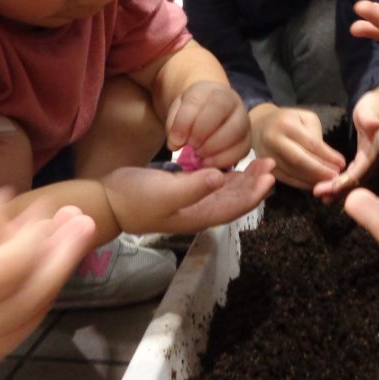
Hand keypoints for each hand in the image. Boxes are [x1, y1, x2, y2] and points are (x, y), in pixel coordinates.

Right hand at [103, 156, 274, 234]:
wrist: (108, 201)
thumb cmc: (135, 197)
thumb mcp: (165, 192)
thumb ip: (194, 186)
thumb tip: (221, 177)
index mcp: (199, 216)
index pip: (234, 207)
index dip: (254, 194)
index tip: (269, 177)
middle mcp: (199, 211)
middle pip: (235, 199)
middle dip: (255, 183)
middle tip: (270, 163)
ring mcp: (192, 202)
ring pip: (226, 192)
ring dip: (244, 178)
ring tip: (259, 163)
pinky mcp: (183, 191)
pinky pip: (212, 185)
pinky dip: (226, 175)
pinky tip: (232, 165)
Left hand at [166, 81, 250, 167]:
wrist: (211, 112)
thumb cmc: (194, 112)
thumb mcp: (178, 110)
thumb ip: (174, 124)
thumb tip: (176, 143)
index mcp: (210, 90)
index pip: (197, 101)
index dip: (184, 123)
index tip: (175, 140)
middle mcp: (232, 101)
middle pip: (220, 111)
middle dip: (200, 133)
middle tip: (190, 145)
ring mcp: (243, 120)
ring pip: (235, 131)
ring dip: (212, 147)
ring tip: (198, 153)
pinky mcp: (247, 139)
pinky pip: (240, 150)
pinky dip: (222, 160)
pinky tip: (208, 161)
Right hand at [249, 103, 345, 189]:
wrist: (260, 124)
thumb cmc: (288, 120)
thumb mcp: (305, 118)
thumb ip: (316, 135)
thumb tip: (328, 158)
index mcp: (286, 124)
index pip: (311, 144)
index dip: (328, 156)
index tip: (342, 163)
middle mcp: (274, 140)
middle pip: (300, 160)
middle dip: (320, 171)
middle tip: (336, 177)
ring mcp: (267, 155)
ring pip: (293, 172)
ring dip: (312, 180)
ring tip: (328, 182)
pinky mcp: (264, 167)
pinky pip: (285, 179)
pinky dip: (301, 184)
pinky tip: (314, 184)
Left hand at [313, 85, 378, 200]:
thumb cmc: (375, 104)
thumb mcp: (370, 108)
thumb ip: (370, 118)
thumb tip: (375, 125)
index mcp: (377, 148)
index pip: (360, 170)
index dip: (343, 181)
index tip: (326, 188)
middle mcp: (376, 158)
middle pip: (358, 180)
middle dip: (339, 189)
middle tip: (318, 194)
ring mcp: (373, 160)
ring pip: (356, 180)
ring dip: (340, 189)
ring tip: (322, 196)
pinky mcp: (367, 159)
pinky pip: (355, 175)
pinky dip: (343, 183)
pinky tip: (331, 188)